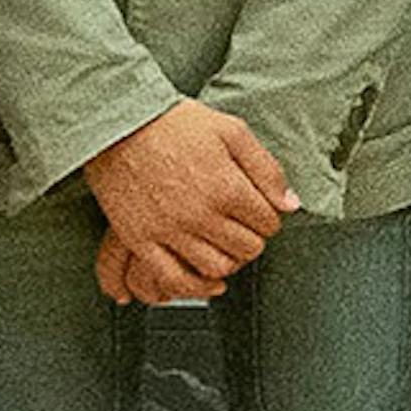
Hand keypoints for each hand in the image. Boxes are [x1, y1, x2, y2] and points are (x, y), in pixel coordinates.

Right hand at [84, 97, 299, 302]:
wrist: (119, 125)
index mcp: (227, 188)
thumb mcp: (232, 131)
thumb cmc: (175, 123)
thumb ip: (266, 169)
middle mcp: (200, 215)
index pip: (268, 223)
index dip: (269, 217)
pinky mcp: (141, 239)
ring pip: (216, 267)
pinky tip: (209, 282)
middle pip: (247, 248)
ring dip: (229, 262)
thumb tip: (291, 204)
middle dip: (253, 239)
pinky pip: (172, 278)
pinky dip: (195, 287)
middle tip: (245, 228)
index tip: (260, 211)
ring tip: (227, 248)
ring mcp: (169, 230)